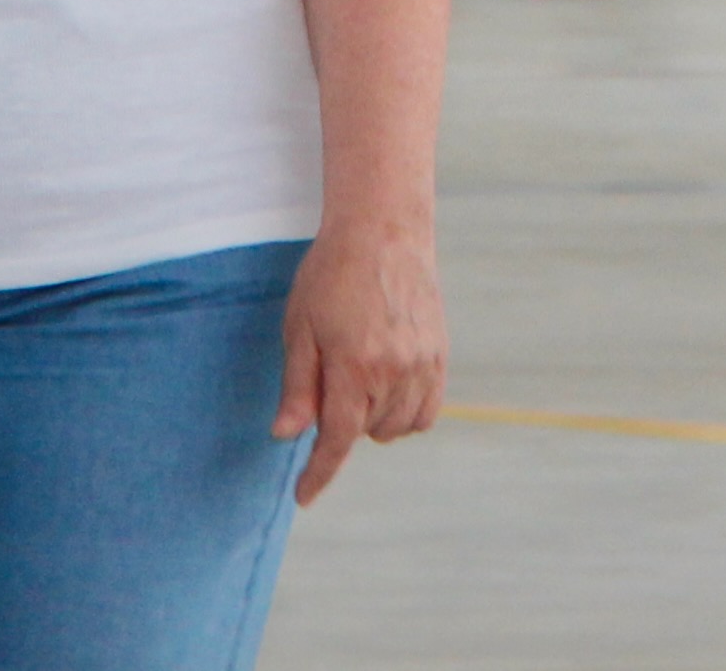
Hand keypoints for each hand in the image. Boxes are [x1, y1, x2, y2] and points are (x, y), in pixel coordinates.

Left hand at [272, 214, 444, 504]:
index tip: (304, 496)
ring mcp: (423, 364)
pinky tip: (388, 387)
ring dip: (374, 419)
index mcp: (355, 366)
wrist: (384, 228)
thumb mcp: (300, 327)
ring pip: (397, 427)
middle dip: (341, 423)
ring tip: (358, 377)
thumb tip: (286, 437)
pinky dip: (406, 412)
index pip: (337, 440)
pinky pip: (426, 411)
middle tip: (328, 379)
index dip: (318, 473)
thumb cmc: (331, 273)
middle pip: (365, 433)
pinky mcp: (440, 355)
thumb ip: (298, 386)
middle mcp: (395, 371)